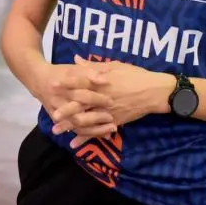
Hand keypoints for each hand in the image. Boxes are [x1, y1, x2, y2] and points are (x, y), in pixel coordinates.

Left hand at [52, 56, 173, 147]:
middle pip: (81, 104)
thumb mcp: (114, 66)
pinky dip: (85, 138)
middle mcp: (103, 97)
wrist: (154, 91)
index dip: (67, 83)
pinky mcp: (114, 121)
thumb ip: (94, 66)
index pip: (81, 82)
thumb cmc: (135, 75)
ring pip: (86, 120)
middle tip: (51, 114)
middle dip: (65, 109)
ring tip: (56, 131)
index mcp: (102, 82)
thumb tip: (76, 60)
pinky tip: (74, 144)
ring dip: (70, 126)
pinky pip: (97, 132)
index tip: (52, 84)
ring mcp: (108, 111)